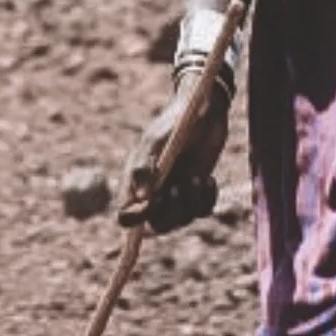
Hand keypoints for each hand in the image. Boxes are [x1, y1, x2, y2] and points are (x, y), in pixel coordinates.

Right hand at [116, 77, 229, 233]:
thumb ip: (144, 167)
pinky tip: (209, 179)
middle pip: (156, 225)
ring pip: (180, 220)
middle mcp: (154, 194)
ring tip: (197, 178)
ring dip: (190, 204)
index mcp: (136, 183)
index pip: (126, 216)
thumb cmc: (174, 122)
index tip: (150, 205)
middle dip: (170, 213)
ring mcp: (176, 194)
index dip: (135, 219)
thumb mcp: (157, 140)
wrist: (203, 111)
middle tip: (180, 187)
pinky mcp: (197, 192)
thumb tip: (141, 198)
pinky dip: (207, 199)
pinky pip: (202, 211)